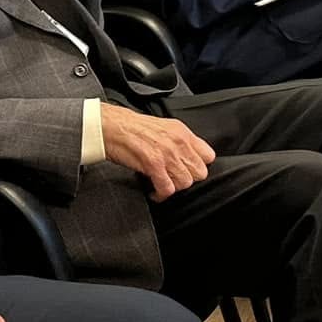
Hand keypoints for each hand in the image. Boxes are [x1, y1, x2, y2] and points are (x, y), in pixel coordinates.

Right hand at [100, 104, 215, 199]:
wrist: (113, 127)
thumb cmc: (133, 128)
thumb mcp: (165, 128)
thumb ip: (180, 142)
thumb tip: (188, 157)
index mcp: (183, 133)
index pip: (209, 156)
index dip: (199, 166)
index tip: (188, 170)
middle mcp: (179, 143)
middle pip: (199, 173)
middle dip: (186, 179)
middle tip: (174, 179)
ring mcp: (167, 155)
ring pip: (185, 183)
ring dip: (173, 187)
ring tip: (163, 185)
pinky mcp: (154, 165)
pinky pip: (167, 189)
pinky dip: (161, 195)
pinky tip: (154, 191)